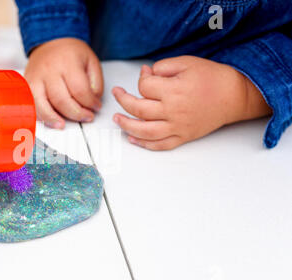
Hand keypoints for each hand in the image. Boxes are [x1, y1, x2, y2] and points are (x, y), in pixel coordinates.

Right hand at [25, 38, 103, 128]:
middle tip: (86, 116)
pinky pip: (31, 103)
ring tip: (62, 125)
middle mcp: (49, 70)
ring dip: (53, 118)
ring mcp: (36, 78)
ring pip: (42, 104)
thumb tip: (93, 102)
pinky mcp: (27, 85)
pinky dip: (39, 114)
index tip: (96, 106)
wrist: (51, 41)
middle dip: (76, 113)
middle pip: (62, 100)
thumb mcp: (91, 61)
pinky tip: (48, 120)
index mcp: (67, 62)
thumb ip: (95, 82)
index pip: (80, 90)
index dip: (90, 103)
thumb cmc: (71, 53)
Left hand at [112, 56, 270, 149]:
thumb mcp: (187, 63)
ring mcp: (178, 126)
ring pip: (145, 131)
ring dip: (127, 126)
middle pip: (139, 109)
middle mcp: (173, 111)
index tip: (145, 75)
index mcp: (174, 90)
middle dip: (123, 100)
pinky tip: (133, 139)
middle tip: (117, 94)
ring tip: (117, 119)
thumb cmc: (212, 78)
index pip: (145, 87)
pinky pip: (161, 145)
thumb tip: (145, 73)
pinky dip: (145, 144)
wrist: (234, 96)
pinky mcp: (183, 137)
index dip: (141, 79)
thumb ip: (163, 67)